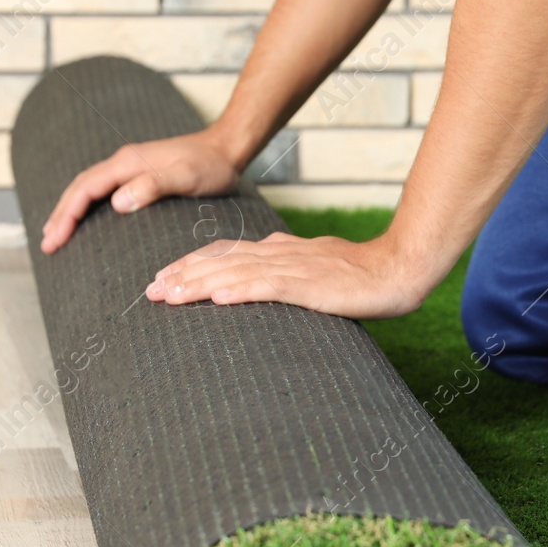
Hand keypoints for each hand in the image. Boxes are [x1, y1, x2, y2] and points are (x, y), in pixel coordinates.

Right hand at [40, 129, 241, 252]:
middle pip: (80, 188)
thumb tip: (116, 202)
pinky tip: (86, 220)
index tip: (54, 239)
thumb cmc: (210, 166)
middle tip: (46, 244)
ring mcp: (130, 167)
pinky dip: (87, 205)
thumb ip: (153, 186)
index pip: (86, 189)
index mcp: (128, 163)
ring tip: (56, 234)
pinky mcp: (139, 174)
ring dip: (70, 211)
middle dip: (61, 216)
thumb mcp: (185, 177)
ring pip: (88, 188)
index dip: (67, 214)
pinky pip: (102, 190)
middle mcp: (124, 162)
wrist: (227, 149)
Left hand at [145, 230, 432, 319]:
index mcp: (279, 250)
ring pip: (234, 272)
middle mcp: (279, 253)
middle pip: (220, 260)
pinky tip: (217, 296)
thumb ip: (285, 270)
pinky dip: (240, 289)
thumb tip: (257, 275)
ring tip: (168, 295)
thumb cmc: (359, 274)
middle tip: (150, 291)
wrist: (397, 270)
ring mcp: (293, 267)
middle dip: (181, 275)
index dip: (191, 263)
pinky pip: (268, 286)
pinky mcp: (309, 284)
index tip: (163, 278)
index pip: (225, 252)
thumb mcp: (313, 268)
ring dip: (198, 283)